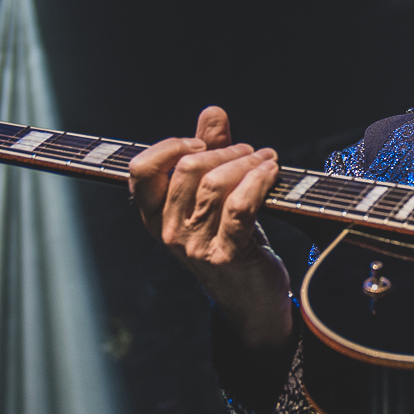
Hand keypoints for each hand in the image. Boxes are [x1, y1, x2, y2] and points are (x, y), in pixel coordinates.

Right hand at [129, 106, 292, 348]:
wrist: (253, 300)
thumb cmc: (232, 243)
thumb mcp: (214, 199)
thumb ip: (210, 154)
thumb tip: (212, 113)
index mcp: (154, 217)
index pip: (140, 171)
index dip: (170, 147)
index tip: (202, 143)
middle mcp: (168, 232)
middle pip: (187, 169)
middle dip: (225, 151)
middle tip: (251, 152)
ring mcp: (196, 246)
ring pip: (216, 184)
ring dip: (248, 163)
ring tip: (267, 160)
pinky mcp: (228, 254)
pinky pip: (241, 205)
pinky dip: (260, 180)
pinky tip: (272, 173)